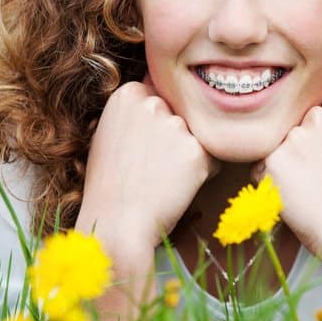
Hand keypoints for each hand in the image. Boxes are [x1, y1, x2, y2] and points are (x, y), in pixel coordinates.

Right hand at [76, 77, 217, 253]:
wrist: (115, 227)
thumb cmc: (109, 187)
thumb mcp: (110, 136)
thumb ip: (136, 113)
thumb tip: (162, 100)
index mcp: (128, 93)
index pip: (162, 99)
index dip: (154, 128)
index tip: (139, 150)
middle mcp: (152, 102)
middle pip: (180, 116)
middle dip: (174, 138)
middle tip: (150, 168)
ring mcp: (175, 126)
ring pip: (197, 137)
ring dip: (188, 156)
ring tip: (161, 180)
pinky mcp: (196, 152)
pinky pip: (212, 159)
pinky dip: (201, 175)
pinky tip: (175, 189)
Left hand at [254, 90, 321, 261]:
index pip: (312, 109)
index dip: (314, 135)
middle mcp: (317, 115)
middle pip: (291, 126)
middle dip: (295, 147)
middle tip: (314, 177)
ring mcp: (293, 137)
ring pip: (273, 147)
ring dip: (281, 166)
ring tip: (306, 191)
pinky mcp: (273, 161)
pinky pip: (259, 169)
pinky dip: (269, 185)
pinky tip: (293, 199)